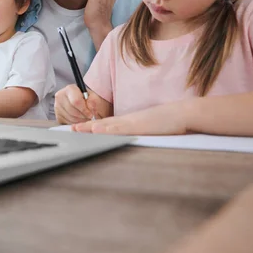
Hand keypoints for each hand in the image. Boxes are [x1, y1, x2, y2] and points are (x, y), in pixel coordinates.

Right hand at [54, 84, 105, 124]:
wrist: (85, 104)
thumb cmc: (90, 100)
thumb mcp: (95, 98)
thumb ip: (94, 102)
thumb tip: (90, 109)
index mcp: (70, 89)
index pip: (76, 101)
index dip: (85, 110)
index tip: (91, 114)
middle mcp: (60, 96)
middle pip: (72, 111)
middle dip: (83, 117)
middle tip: (89, 117)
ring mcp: (57, 106)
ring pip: (70, 118)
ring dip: (80, 121)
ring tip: (85, 118)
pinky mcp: (58, 116)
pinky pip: (67, 123)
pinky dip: (75, 124)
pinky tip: (79, 120)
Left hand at [72, 102, 189, 134]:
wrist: (183, 114)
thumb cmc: (169, 123)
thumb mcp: (151, 128)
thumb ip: (140, 132)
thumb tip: (134, 138)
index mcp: (130, 122)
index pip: (107, 125)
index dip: (92, 127)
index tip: (79, 129)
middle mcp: (128, 121)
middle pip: (103, 124)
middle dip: (85, 127)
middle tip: (70, 129)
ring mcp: (132, 123)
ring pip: (107, 125)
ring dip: (90, 127)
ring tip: (75, 129)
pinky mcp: (138, 126)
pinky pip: (120, 128)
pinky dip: (107, 129)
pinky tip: (97, 130)